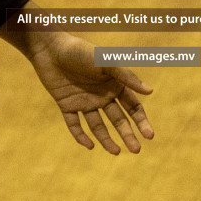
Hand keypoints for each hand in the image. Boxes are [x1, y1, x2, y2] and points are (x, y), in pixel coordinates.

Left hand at [25, 32, 154, 153]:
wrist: (50, 47)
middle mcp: (102, 95)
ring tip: (115, 152)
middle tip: (136, 150)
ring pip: (98, 126)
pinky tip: (89, 146)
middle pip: (118, 120)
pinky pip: (74, 124)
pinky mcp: (67, 105)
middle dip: (128, 135)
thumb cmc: (81, 51)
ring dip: (107, 139)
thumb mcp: (105, 62)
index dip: (142, 121)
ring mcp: (84, 102)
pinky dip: (80, 136)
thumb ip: (126, 76)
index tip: (149, 136)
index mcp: (114, 84)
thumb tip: (150, 91)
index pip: (133, 107)